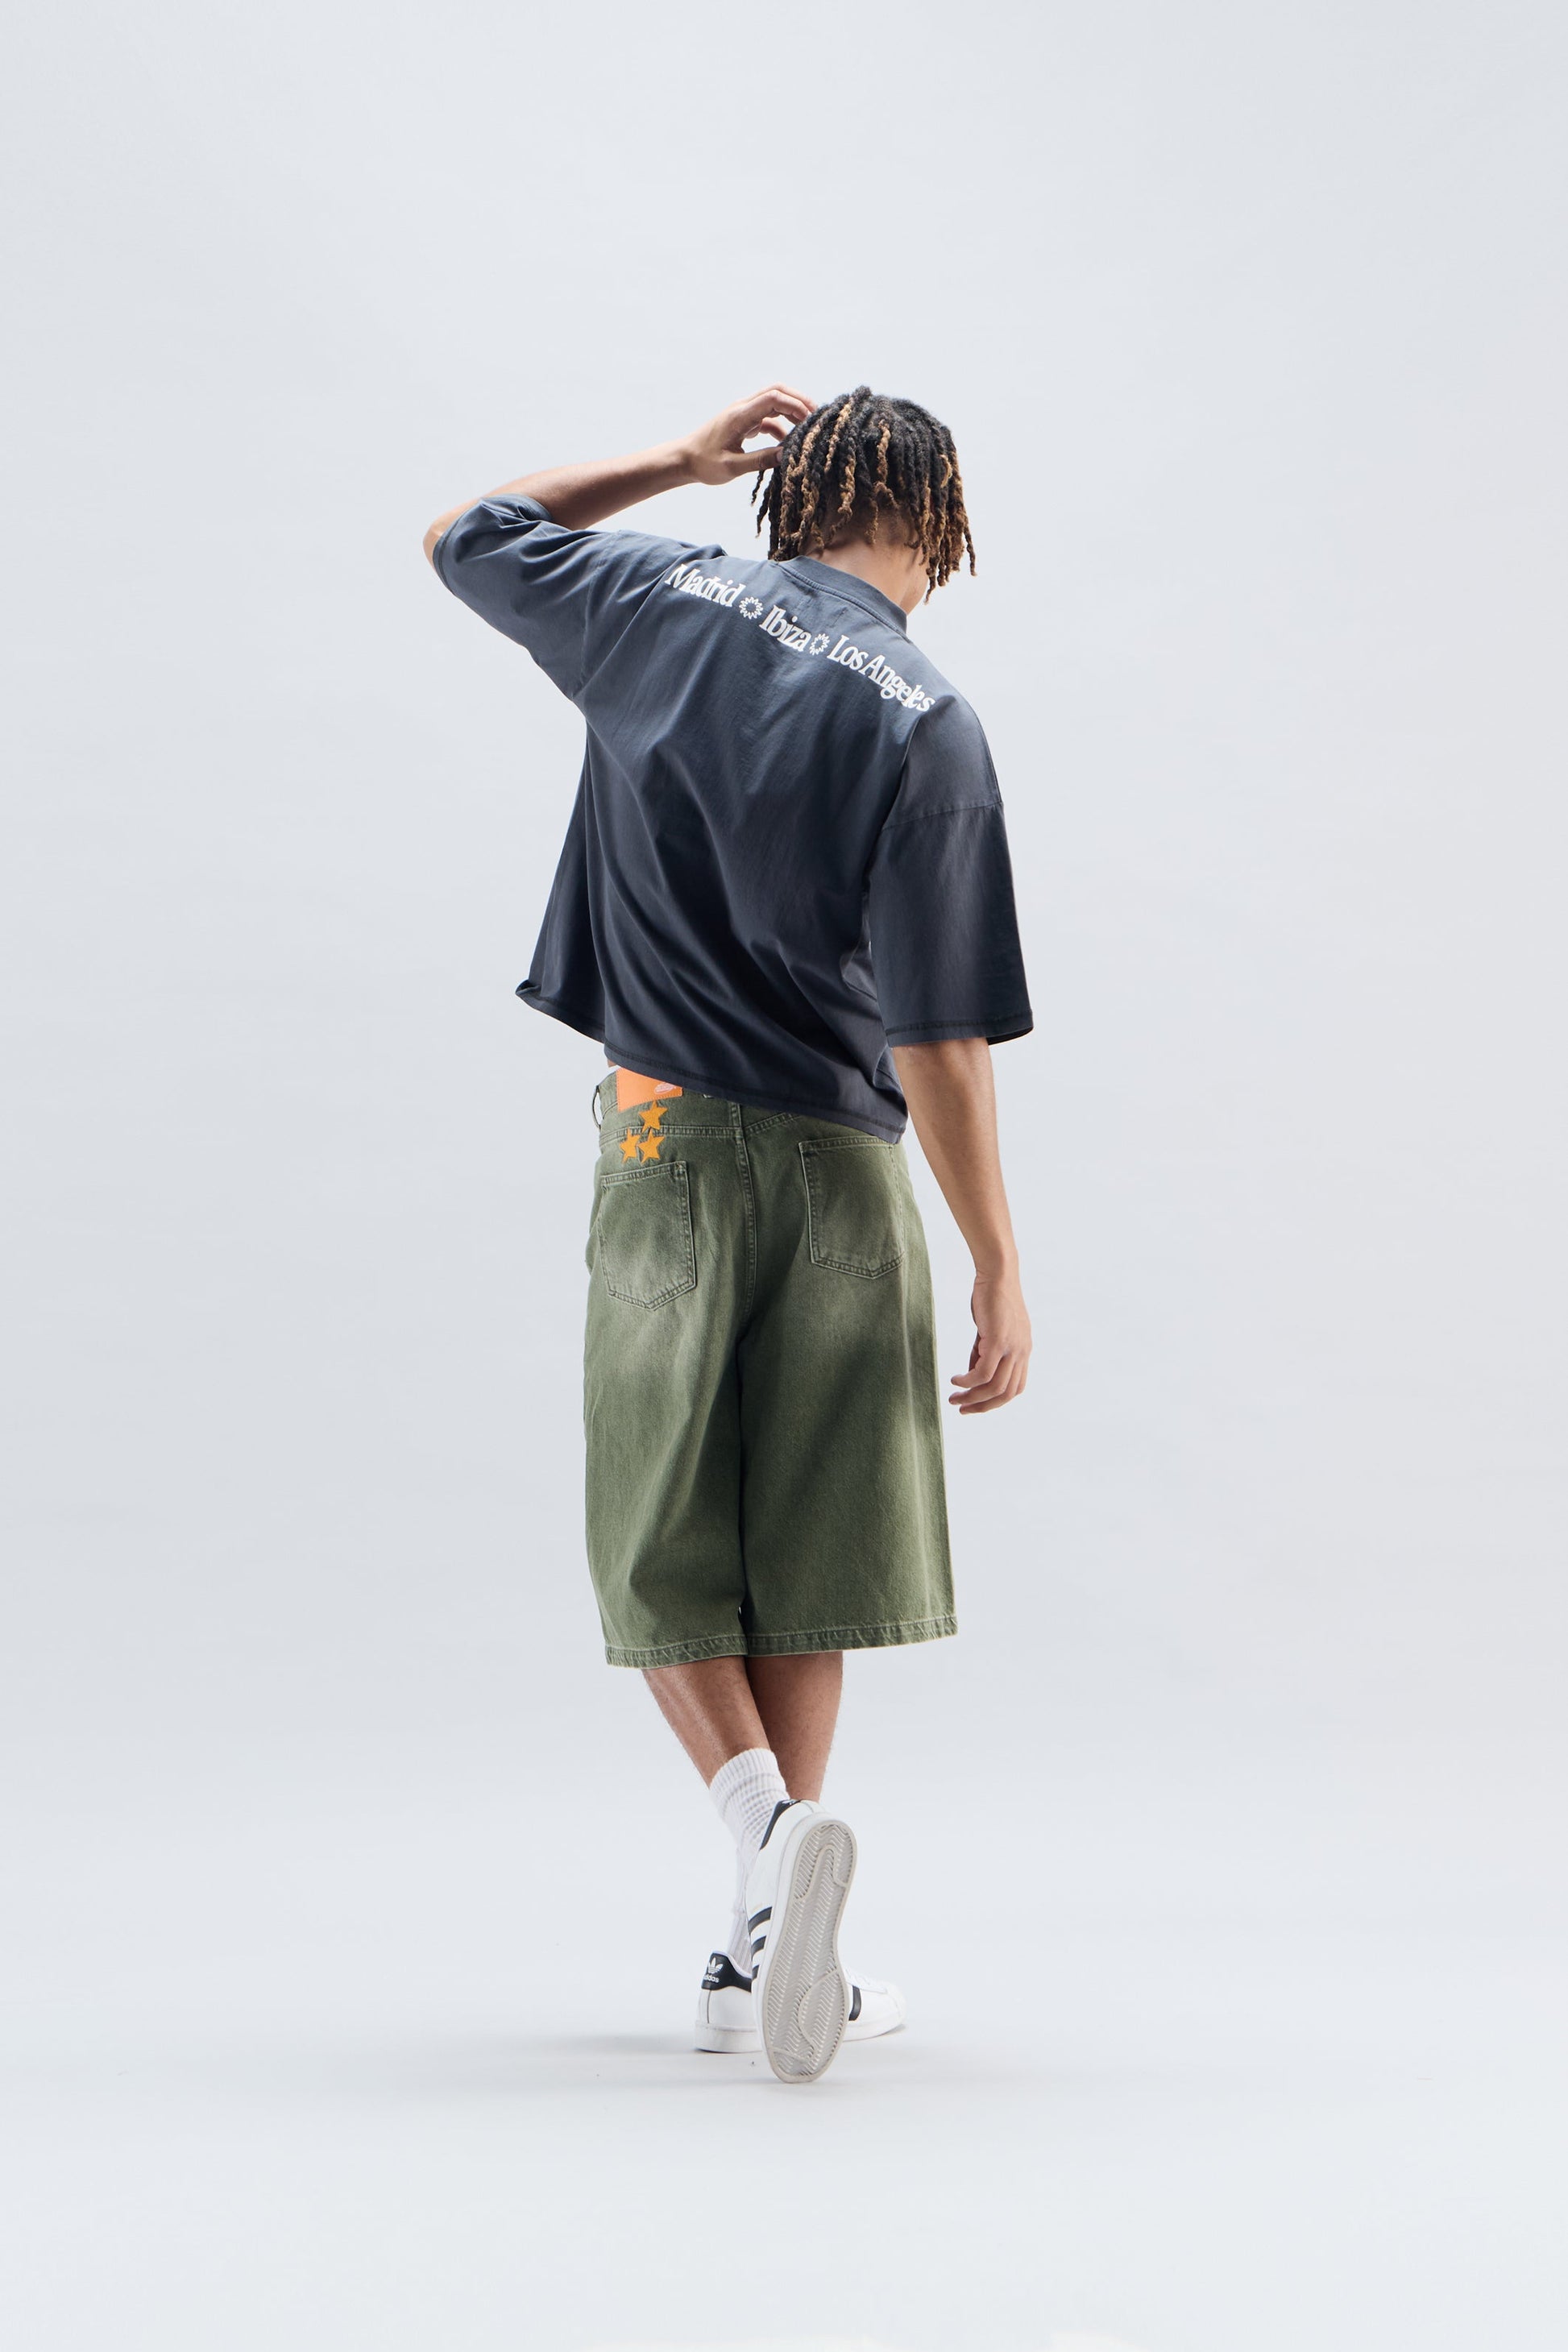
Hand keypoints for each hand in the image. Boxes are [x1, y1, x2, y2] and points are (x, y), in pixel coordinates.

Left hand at [679, 385, 814, 485]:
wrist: (684, 459)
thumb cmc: (704, 463)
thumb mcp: (732, 467)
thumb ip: (760, 460)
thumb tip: (787, 455)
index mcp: (740, 414)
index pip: (773, 397)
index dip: (795, 404)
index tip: (811, 419)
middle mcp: (742, 408)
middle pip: (776, 391)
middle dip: (798, 400)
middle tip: (816, 416)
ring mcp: (743, 414)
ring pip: (773, 403)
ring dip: (791, 412)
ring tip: (806, 429)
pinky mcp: (743, 423)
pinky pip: (767, 418)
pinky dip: (780, 426)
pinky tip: (787, 443)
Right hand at [948, 1272, 1031, 1413]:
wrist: (998, 1272)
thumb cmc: (991, 1297)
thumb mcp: (989, 1330)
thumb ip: (983, 1351)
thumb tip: (972, 1371)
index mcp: (1023, 1351)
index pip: (1015, 1388)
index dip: (996, 1401)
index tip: (975, 1404)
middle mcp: (1022, 1352)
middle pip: (1006, 1394)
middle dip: (983, 1406)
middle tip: (961, 1409)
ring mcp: (1013, 1347)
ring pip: (995, 1387)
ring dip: (972, 1398)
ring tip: (954, 1398)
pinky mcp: (998, 1340)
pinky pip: (982, 1372)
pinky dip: (968, 1382)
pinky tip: (955, 1380)